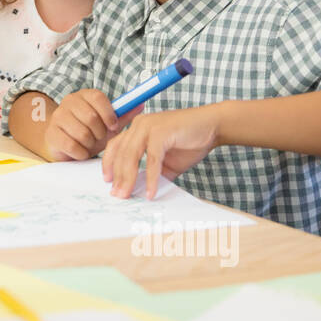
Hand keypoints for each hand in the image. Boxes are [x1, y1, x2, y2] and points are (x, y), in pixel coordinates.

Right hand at [44, 89, 140, 160]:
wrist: (65, 144)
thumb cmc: (89, 132)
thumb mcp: (108, 124)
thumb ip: (124, 115)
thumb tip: (141, 104)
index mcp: (84, 95)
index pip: (97, 98)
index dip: (108, 114)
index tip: (114, 126)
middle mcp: (69, 102)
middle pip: (90, 117)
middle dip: (100, 133)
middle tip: (99, 138)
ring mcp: (58, 117)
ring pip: (82, 133)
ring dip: (90, 144)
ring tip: (89, 144)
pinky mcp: (51, 134)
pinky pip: (72, 145)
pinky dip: (81, 153)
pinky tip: (80, 151)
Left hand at [101, 103, 222, 199]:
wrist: (212, 126)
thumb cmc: (189, 141)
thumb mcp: (165, 162)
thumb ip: (152, 173)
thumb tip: (140, 190)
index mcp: (136, 128)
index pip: (115, 147)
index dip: (108, 164)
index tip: (107, 181)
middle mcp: (139, 125)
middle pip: (120, 153)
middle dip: (117, 176)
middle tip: (117, 194)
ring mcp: (149, 126)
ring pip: (131, 155)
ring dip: (128, 178)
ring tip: (127, 195)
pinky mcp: (161, 132)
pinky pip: (152, 159)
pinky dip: (151, 177)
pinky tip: (151, 192)